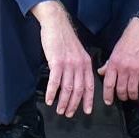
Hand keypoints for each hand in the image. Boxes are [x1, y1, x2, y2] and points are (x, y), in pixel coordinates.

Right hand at [32, 0, 95, 117]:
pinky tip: (49, 99)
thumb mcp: (78, 51)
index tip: (87, 111)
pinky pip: (55, 82)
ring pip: (67, 88)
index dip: (88, 100)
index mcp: (86, 63)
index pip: (89, 86)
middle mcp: (79, 65)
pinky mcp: (56, 62)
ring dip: (63, 102)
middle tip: (69, 113)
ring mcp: (68, 64)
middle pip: (78, 90)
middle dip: (74, 104)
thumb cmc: (65, 37)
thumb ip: (80, 65)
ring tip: (59, 110)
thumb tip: (79, 80)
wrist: (56, 23)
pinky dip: (51, 93)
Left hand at [99, 17, 138, 103]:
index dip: (107, 95)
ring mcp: (136, 70)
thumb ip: (108, 63)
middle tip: (123, 97)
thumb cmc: (128, 40)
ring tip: (133, 96)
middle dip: (122, 97)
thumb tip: (100, 72)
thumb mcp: (115, 51)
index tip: (108, 102)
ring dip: (132, 96)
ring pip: (133, 91)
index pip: (108, 84)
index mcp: (114, 63)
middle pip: (121, 90)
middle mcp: (124, 68)